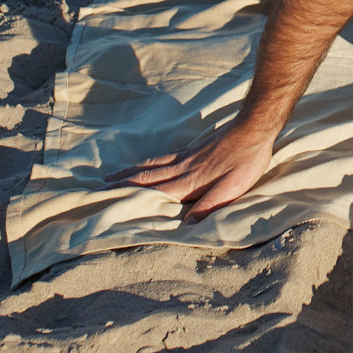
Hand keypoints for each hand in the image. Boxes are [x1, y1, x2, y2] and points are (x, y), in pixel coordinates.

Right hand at [104, 116, 279, 220]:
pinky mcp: (193, 148)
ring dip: (130, 171)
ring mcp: (186, 156)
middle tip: (98, 187)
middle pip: (146, 176)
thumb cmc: (246, 161)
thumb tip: (187, 225)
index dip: (130, 196)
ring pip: (151, 165)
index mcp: (189, 181)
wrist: (253, 127)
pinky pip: (163, 156)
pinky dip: (148, 161)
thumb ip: (210, 206)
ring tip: (111, 175)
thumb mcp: (233, 188)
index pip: (153, 191)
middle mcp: (182, 168)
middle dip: (121, 183)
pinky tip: (145, 162)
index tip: (107, 199)